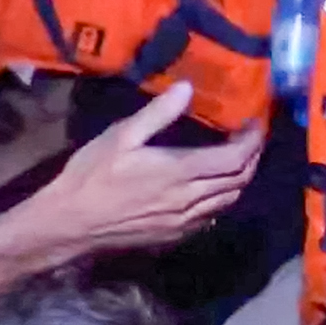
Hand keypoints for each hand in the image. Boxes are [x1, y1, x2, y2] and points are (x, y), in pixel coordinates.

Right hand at [22, 82, 262, 257]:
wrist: (69, 224)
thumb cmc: (92, 176)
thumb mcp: (121, 136)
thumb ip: (158, 113)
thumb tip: (188, 88)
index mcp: (181, 172)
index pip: (234, 158)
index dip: (253, 140)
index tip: (257, 123)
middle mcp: (190, 200)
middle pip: (239, 180)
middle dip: (252, 158)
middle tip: (252, 138)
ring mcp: (184, 222)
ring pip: (228, 201)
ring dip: (240, 179)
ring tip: (239, 159)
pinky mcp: (174, 236)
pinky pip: (212, 217)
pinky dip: (222, 198)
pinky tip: (214, 187)